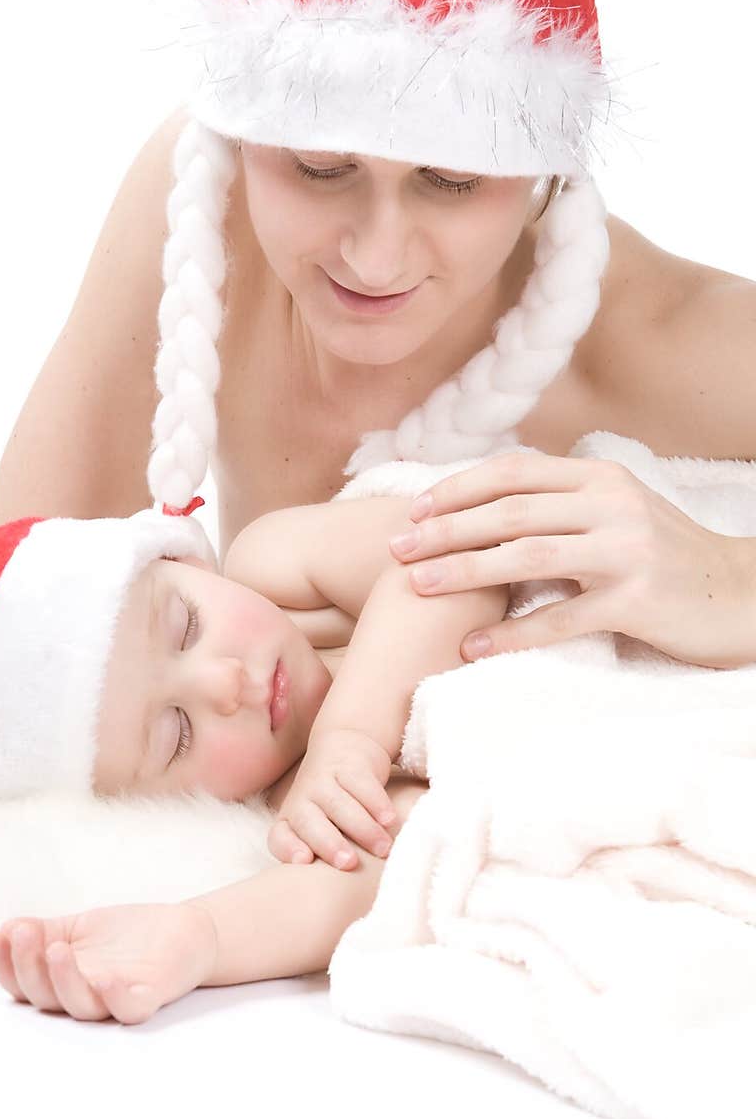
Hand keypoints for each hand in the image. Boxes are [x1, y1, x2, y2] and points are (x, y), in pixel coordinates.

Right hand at [0, 901, 217, 1024]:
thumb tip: (7, 927)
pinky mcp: (148, 998)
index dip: (5, 964)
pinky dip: (114, 998)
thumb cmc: (127, 934)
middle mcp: (84, 997)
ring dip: (63, 981)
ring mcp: (115, 1000)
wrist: (183, 929)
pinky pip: (128, 1009)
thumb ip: (44, 930)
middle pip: (45, 997)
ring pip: (80, 1007)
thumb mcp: (78, 926)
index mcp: (62, 982)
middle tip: (24, 934)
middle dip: (28, 967)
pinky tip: (104, 977)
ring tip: (55, 948)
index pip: (23, 983)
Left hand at [268, 728, 395, 870]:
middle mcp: (303, 799)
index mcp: (291, 820)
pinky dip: (376, 803)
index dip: (289, 848)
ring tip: (384, 849)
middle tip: (350, 863)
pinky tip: (390, 819)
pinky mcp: (349, 764)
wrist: (345, 747)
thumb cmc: (334, 804)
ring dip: (363, 829)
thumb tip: (340, 898)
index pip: (280, 837)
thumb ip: (325, 855)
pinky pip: (362, 785)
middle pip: (310, 822)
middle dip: (329, 844)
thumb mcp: (323, 827)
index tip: (304, 861)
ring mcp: (324, 779)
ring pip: (340, 805)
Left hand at [389, 452, 755, 669]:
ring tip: (416, 585)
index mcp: (600, 477)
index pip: (514, 471)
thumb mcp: (616, 512)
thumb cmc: (662, 557)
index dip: (458, 488)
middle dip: (445, 529)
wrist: (738, 595)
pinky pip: (560, 618)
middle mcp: (611, 504)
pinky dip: (511, 633)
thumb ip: (561, 503)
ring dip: (463, 571)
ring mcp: (625, 551)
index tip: (414, 510)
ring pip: (526, 555)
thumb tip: (484, 504)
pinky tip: (472, 647)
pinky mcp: (635, 601)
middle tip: (396, 549)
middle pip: (510, 510)